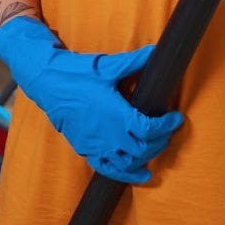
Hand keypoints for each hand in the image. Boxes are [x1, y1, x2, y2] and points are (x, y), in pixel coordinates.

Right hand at [0, 16, 181, 183]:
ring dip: (145, 158)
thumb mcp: (108, 67)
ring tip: (154, 148)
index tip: (175, 118)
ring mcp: (97, 145)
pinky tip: (139, 174)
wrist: (48, 82)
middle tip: (167, 131)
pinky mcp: (86, 149)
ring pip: (128, 162)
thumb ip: (134, 62)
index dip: (167, 125)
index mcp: (117, 115)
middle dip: (159, 142)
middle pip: (143, 149)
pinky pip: (108, 169)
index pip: (150, 128)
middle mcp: (109, 135)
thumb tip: (156, 50)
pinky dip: (125, 174)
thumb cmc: (78, 73)